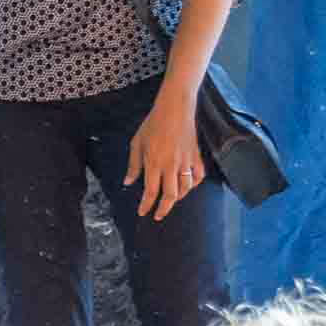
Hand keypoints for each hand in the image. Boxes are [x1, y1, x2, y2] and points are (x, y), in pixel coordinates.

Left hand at [128, 94, 208, 222]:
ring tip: (170, 201)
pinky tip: (187, 186)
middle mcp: (171, 166)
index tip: (143, 213)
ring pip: (185, 188)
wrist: (175, 110)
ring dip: (177, 198)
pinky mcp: (196, 156)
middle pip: (170, 195)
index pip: (150, 191)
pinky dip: (194, 184)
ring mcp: (186, 162)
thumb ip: (133, 165)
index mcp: (154, 163)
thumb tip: (127, 182)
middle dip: (163, 209)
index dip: (146, 205)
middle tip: (158, 215)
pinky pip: (198, 176)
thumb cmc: (153, 125)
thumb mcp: (136, 144)